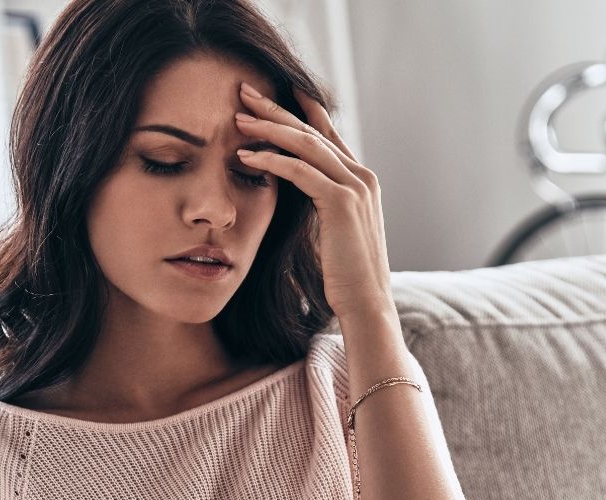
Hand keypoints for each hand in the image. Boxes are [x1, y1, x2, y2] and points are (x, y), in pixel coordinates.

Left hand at [233, 82, 391, 320]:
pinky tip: (245, 156)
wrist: (366, 303)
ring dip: (268, 128)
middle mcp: (362, 176)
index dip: (302, 109)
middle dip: (277, 108)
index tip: (277, 89)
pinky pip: (300, 171)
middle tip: (245, 90)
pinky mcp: (342, 202)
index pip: (327, 133)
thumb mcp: (332, 231)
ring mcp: (355, 186)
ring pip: (305, 144)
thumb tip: (295, 194)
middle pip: (312, 131)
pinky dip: (270, 160)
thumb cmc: (344, 276)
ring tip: (238, 118)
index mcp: (361, 180)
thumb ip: (320, 205)